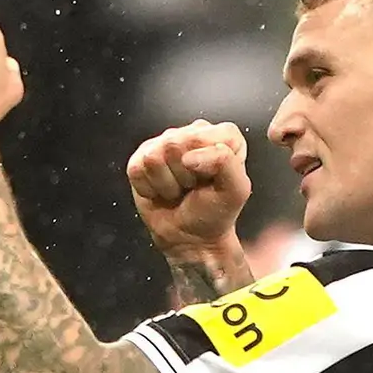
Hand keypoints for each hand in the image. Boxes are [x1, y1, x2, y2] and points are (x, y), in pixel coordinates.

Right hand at [128, 123, 252, 259]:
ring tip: (179, 190)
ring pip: (153, 158)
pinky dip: (149, 190)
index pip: (201, 135)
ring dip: (167, 184)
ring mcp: (162, 145)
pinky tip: (162, 192)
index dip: (205, 163)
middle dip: (184, 175)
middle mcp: (191, 134)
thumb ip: (225, 162)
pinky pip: (137, 170)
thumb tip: (188, 157)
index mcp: (220, 135)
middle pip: (173, 144)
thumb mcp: (236, 190)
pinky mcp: (140, 160)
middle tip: (193, 187)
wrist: (191, 239)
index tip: (211, 180)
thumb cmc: (214, 213)